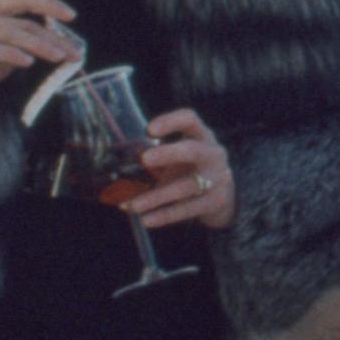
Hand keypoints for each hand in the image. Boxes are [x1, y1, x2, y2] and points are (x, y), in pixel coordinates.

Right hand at [0, 0, 81, 122]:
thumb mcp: (4, 50)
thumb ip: (25, 41)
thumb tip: (60, 44)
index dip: (49, 3)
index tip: (72, 15)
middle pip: (25, 22)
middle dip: (54, 38)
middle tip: (74, 52)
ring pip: (16, 34)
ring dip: (41, 46)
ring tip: (59, 57)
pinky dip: (15, 55)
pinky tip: (29, 62)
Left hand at [128, 108, 235, 232]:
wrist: (225, 196)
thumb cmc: (190, 170)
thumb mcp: (179, 157)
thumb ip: (156, 157)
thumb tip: (114, 167)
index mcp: (201, 136)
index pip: (190, 119)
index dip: (171, 122)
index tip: (149, 130)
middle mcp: (212, 154)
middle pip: (192, 150)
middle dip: (168, 154)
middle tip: (144, 159)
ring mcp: (217, 178)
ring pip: (185, 187)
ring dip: (156, 197)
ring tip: (132, 205)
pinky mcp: (215, 202)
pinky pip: (186, 209)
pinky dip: (164, 215)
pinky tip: (145, 219)